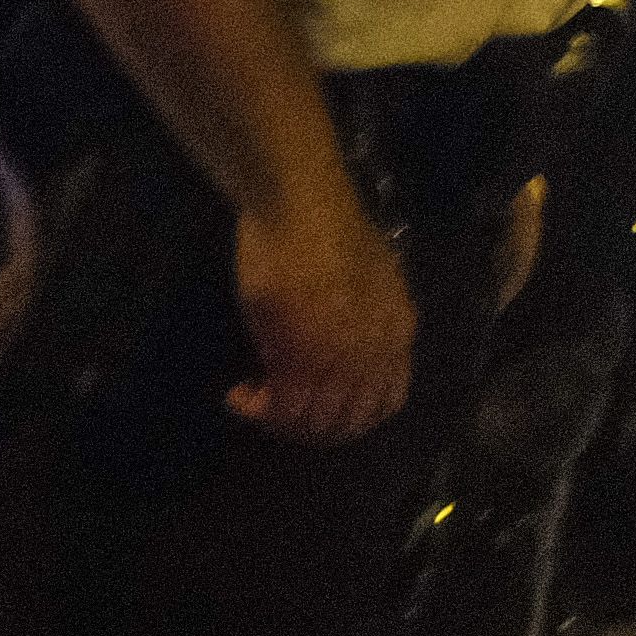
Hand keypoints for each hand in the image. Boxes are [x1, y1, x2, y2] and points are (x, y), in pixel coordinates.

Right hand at [229, 194, 416, 440]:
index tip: (316, 409)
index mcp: (397, 332)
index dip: (349, 418)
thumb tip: (336, 356)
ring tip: (254, 401)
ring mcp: (339, 358)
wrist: (302, 207)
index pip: (385, 403)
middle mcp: (375, 354)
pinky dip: (257, 410)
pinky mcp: (297, 356)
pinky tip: (238, 396)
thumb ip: (361, 324)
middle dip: (310, 428)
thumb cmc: (328, 232)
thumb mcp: (369, 282)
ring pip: (315, 421)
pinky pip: (281, 407)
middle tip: (276, 413)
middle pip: (349, 421)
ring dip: (280, 422)